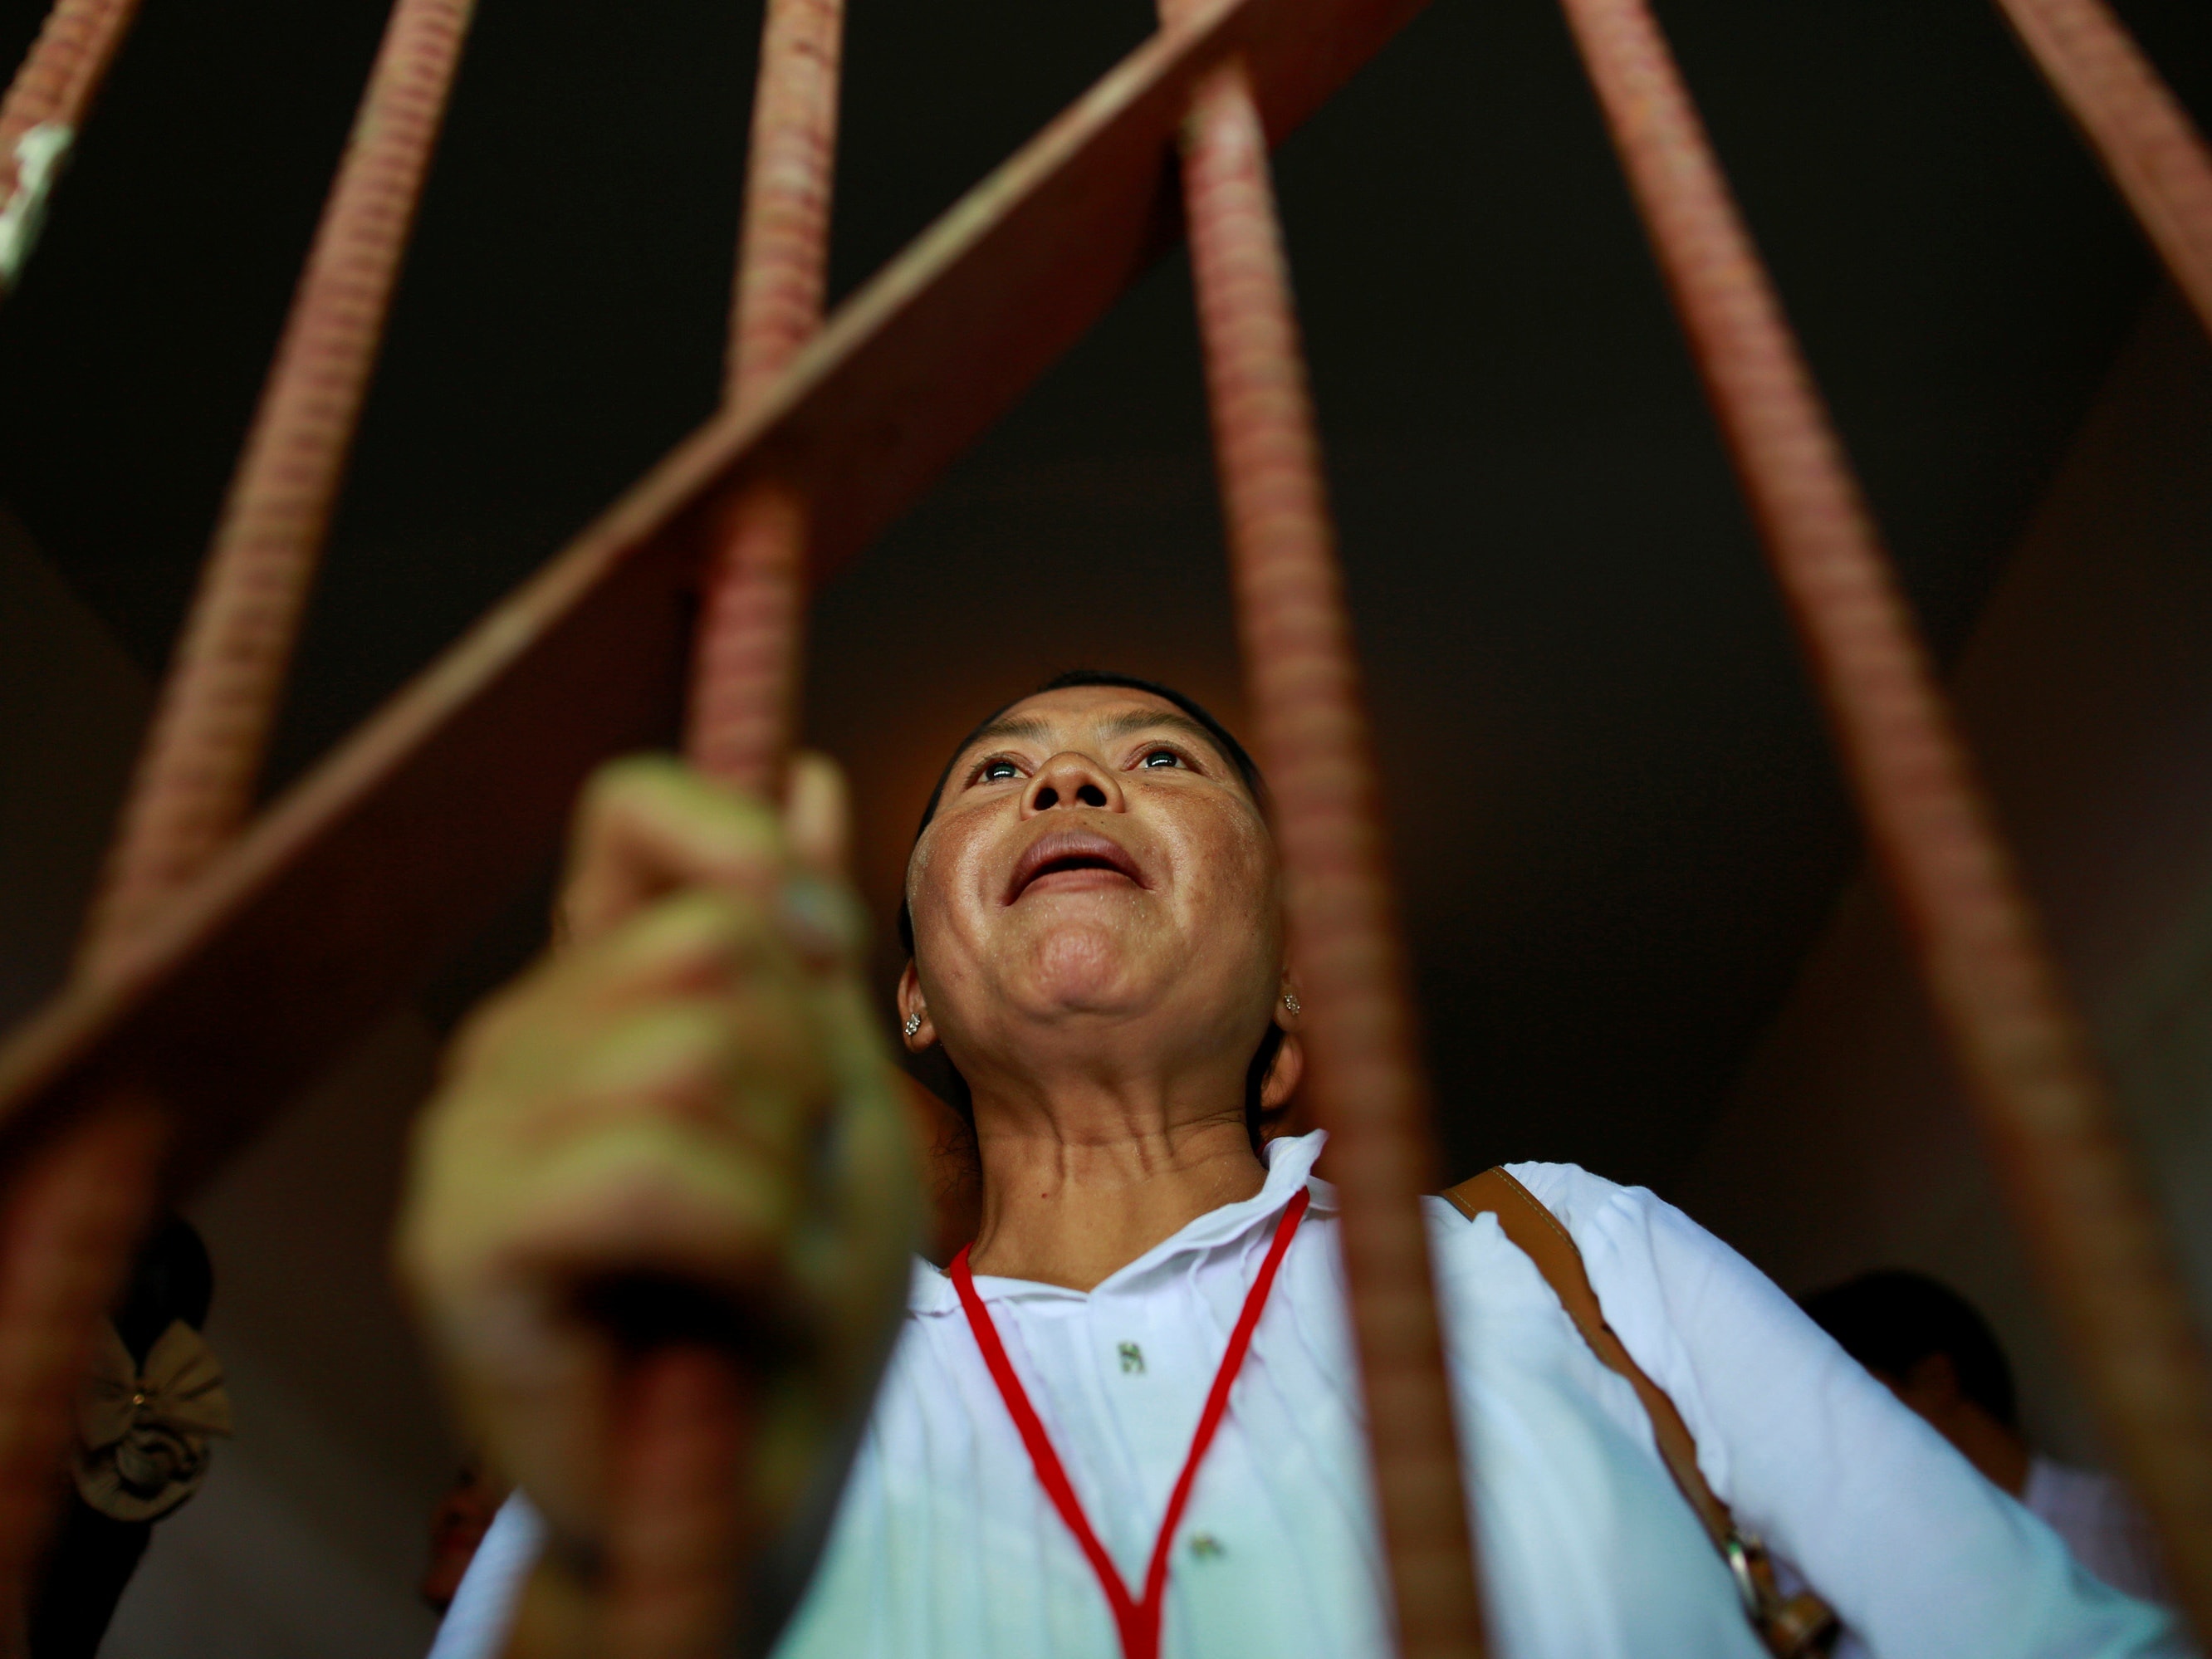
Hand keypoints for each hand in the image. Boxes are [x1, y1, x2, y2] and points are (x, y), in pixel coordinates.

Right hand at [395, 754, 919, 1566]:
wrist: (752, 1491)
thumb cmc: (792, 1302)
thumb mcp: (834, 1098)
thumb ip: (804, 947)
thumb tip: (808, 769)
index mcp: (592, 989)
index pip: (635, 806)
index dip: (752, 853)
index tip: (819, 960)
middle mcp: (510, 1040)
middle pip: (714, 943)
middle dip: (812, 1081)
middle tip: (790, 1198)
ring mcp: (468, 1138)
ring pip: (695, 1050)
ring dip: (793, 1184)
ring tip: (768, 1267)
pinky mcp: (458, 1249)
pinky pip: (649, 1171)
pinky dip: (751, 1248)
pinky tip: (739, 1310)